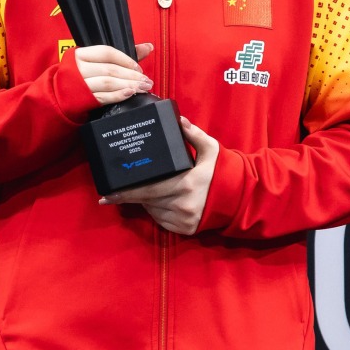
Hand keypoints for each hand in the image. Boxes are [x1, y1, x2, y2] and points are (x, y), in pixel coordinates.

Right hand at [75, 42, 154, 105]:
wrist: (59, 95)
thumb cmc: (80, 76)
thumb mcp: (94, 62)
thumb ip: (121, 56)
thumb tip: (148, 47)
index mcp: (80, 55)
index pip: (106, 53)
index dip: (125, 59)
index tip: (138, 68)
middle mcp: (78, 68)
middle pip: (110, 69)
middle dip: (131, 75)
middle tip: (146, 81)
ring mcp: (79, 84)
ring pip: (108, 83)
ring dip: (128, 85)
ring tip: (141, 88)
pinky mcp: (82, 99)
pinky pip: (103, 97)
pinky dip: (118, 95)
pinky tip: (129, 94)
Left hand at [98, 116, 218, 234]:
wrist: (242, 199)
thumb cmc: (223, 172)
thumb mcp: (211, 149)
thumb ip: (194, 134)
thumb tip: (178, 120)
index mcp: (185, 184)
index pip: (147, 190)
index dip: (125, 193)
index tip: (107, 194)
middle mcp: (183, 204)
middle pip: (147, 201)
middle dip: (129, 197)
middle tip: (111, 195)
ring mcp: (184, 220)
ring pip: (153, 211)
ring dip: (145, 203)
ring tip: (141, 192)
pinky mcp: (186, 230)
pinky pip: (162, 221)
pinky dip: (156, 212)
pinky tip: (155, 204)